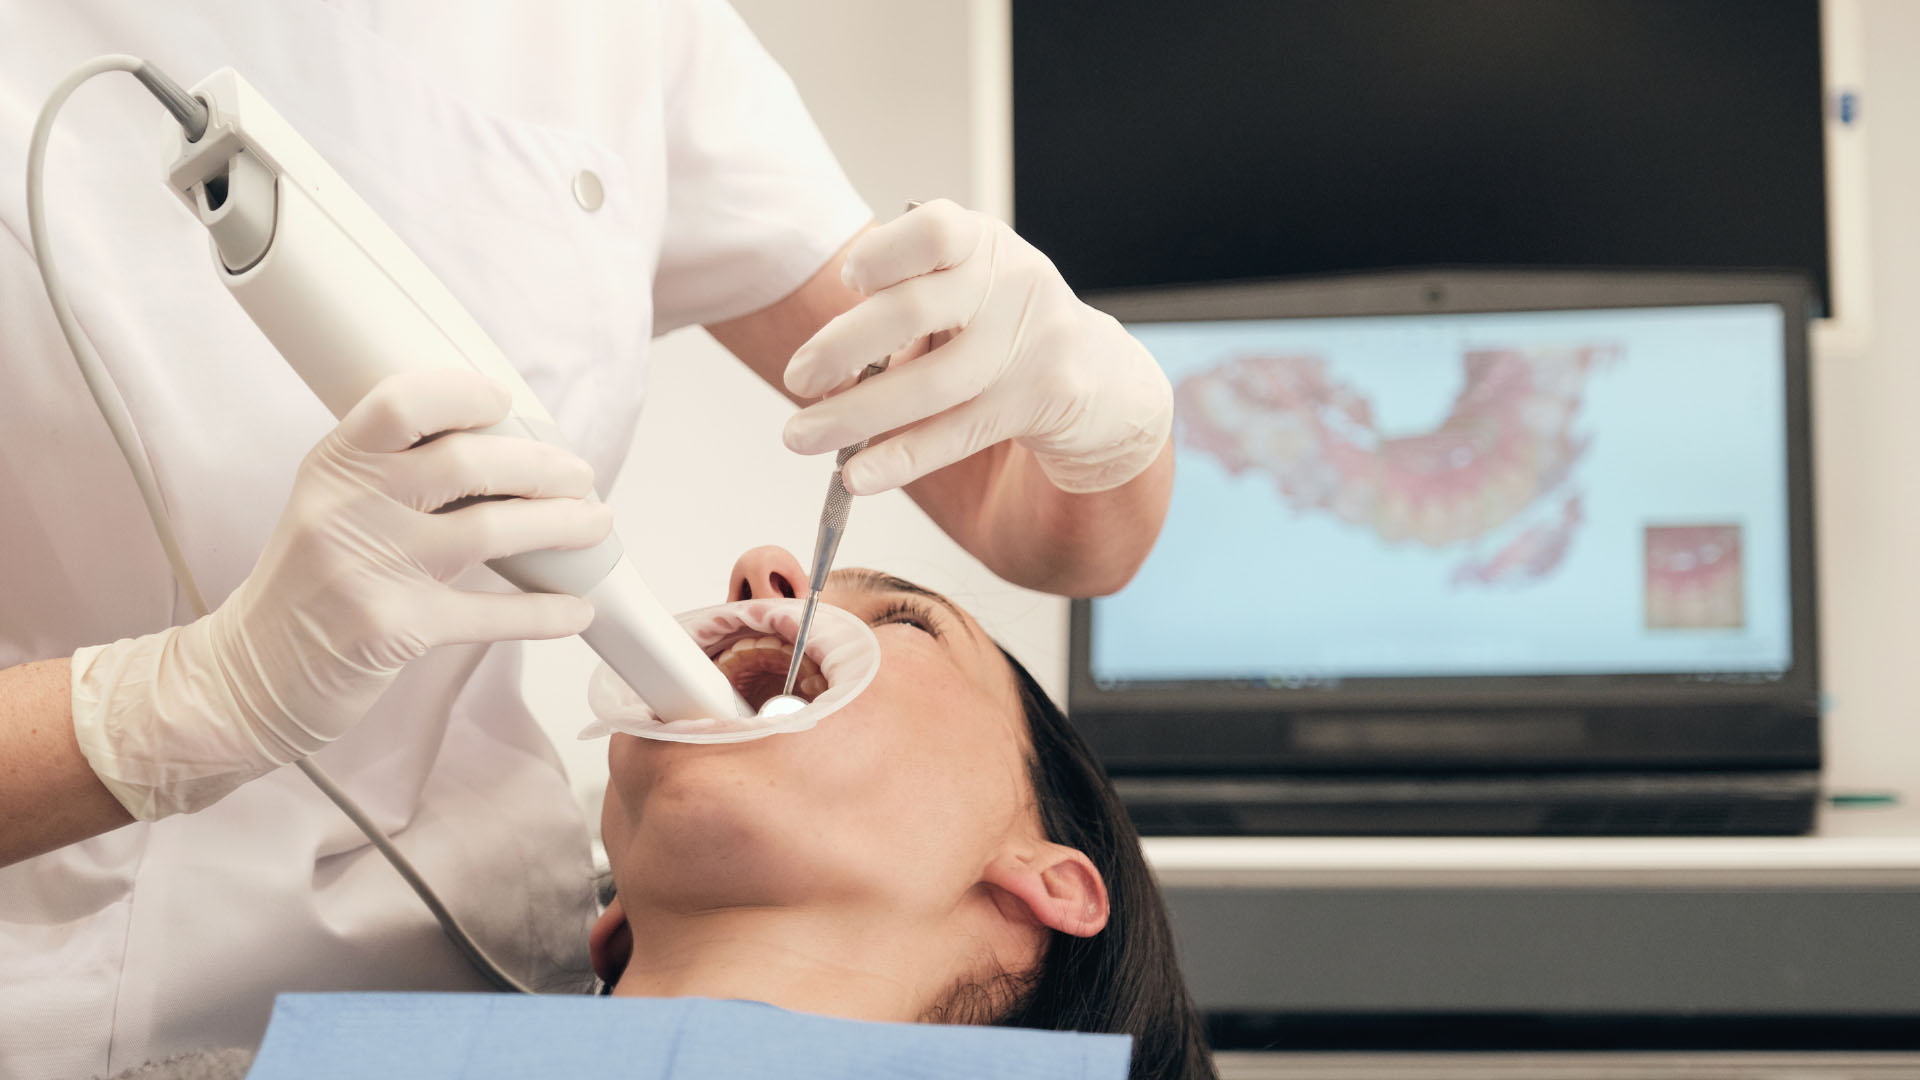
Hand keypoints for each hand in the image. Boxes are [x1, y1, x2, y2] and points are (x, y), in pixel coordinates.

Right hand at [70, 370, 611, 818]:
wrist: (247, 675)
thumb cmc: (308, 583)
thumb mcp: (330, 508)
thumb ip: (395, 475)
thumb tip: (500, 446)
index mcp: (335, 465)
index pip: (400, 403)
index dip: (463, 393)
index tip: (506, 401)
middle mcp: (348, 509)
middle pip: (467, 462)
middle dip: (542, 464)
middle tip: (580, 473)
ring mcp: (370, 570)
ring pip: (491, 530)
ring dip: (560, 524)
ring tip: (597, 523)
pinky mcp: (394, 630)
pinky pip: (490, 615)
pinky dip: (544, 612)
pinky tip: (579, 609)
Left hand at [781, 200, 1171, 494]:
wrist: (1101, 376)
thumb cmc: (1003, 324)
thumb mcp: (967, 289)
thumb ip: (904, 307)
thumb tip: (824, 368)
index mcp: (981, 242)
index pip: (932, 231)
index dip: (882, 255)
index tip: (849, 283)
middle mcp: (1010, 283)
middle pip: (913, 312)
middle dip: (842, 348)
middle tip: (797, 377)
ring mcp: (1030, 343)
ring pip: (930, 386)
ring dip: (854, 416)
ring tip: (800, 436)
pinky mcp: (1041, 401)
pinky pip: (956, 435)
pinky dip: (900, 459)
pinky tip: (857, 476)